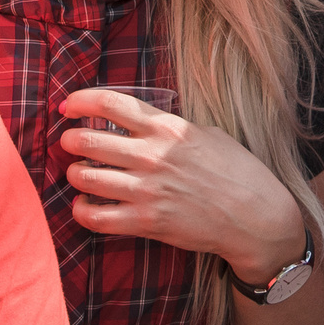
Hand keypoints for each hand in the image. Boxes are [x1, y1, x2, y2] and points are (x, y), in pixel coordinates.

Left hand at [56, 87, 302, 282]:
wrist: (255, 218)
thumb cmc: (237, 172)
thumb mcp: (208, 134)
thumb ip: (171, 126)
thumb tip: (141, 122)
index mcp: (167, 128)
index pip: (109, 104)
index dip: (79, 101)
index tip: (68, 106)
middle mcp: (152, 156)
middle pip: (86, 140)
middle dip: (69, 140)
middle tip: (70, 143)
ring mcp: (147, 190)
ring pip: (83, 178)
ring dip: (74, 174)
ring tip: (80, 174)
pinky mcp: (146, 223)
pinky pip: (95, 217)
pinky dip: (81, 211)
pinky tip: (85, 206)